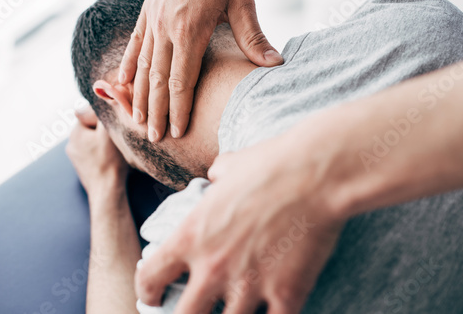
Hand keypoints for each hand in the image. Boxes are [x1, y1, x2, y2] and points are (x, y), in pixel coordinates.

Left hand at [66, 105, 128, 202]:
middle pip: (92, 129)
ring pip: (93, 142)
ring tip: (115, 151)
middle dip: (104, 131)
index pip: (90, 115)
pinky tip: (111, 161)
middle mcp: (71, 144)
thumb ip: (103, 113)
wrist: (106, 191)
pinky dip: (102, 155)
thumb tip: (100, 95)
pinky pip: (93, 155)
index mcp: (75, 132)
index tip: (115, 126)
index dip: (105, 119)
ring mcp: (75, 158)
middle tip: (117, 138)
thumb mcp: (108, 132)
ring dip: (103, 144)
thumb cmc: (109, 161)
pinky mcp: (82, 169)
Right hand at [118, 0, 282, 141]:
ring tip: (137, 120)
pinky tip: (122, 83)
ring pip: (142, 67)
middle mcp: (166, 30)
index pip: (181, 82)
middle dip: (156, 112)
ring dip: (139, 96)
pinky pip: (135, 44)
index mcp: (190, 32)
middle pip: (158, 81)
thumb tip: (274, 65)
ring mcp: (153, 20)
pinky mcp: (147, 11)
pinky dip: (128, 65)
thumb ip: (253, 37)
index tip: (177, 132)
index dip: (179, 110)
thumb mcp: (242, 0)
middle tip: (154, 138)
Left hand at [134, 132, 346, 313]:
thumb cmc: (270, 164)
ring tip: (234, 312)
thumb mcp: (230, 165)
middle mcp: (213, 267)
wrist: (315, 173)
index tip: (153, 297)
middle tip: (192, 311)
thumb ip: (215, 175)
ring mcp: (249, 285)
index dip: (147, 292)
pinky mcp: (286, 294)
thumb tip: (216, 175)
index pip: (149, 278)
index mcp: (192, 236)